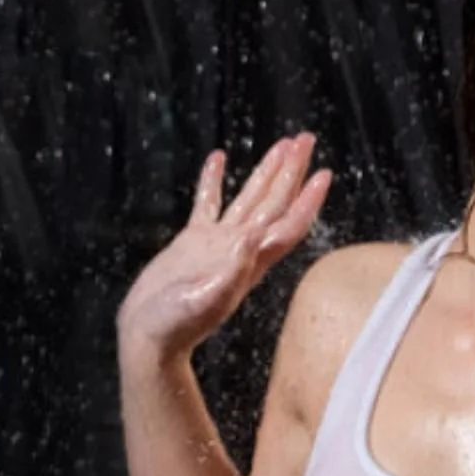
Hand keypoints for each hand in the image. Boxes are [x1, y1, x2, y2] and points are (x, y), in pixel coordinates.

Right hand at [116, 134, 331, 362]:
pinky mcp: (192, 242)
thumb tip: (250, 244)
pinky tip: (218, 158)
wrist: (150, 336)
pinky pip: (207, 203)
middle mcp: (240, 250)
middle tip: (307, 139)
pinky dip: (214, 180)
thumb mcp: (202, 300)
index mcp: (248, 262)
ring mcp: (217, 244)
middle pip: (275, 204)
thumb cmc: (174, 326)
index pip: (287, 225)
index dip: (307, 200)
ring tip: (282, 144)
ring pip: (249, 199)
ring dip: (266, 172)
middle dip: (292, 172)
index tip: (324, 174)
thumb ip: (228, 275)